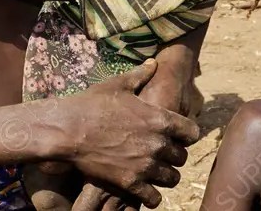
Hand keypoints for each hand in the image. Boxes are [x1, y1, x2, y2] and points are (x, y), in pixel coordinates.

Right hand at [62, 59, 198, 207]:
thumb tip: (153, 64)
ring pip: (172, 179)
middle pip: (183, 158)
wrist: (68, 129)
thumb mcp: (119, 85)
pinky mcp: (130, 182)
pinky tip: (143, 189)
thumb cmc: (92, 104)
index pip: (192, 133)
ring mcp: (144, 165)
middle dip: (174, 156)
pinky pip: (153, 198)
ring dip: (165, 176)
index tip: (177, 136)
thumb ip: (140, 75)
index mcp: (159, 119)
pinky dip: (151, 196)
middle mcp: (157, 144)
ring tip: (154, 172)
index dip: (186, 134)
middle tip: (162, 154)